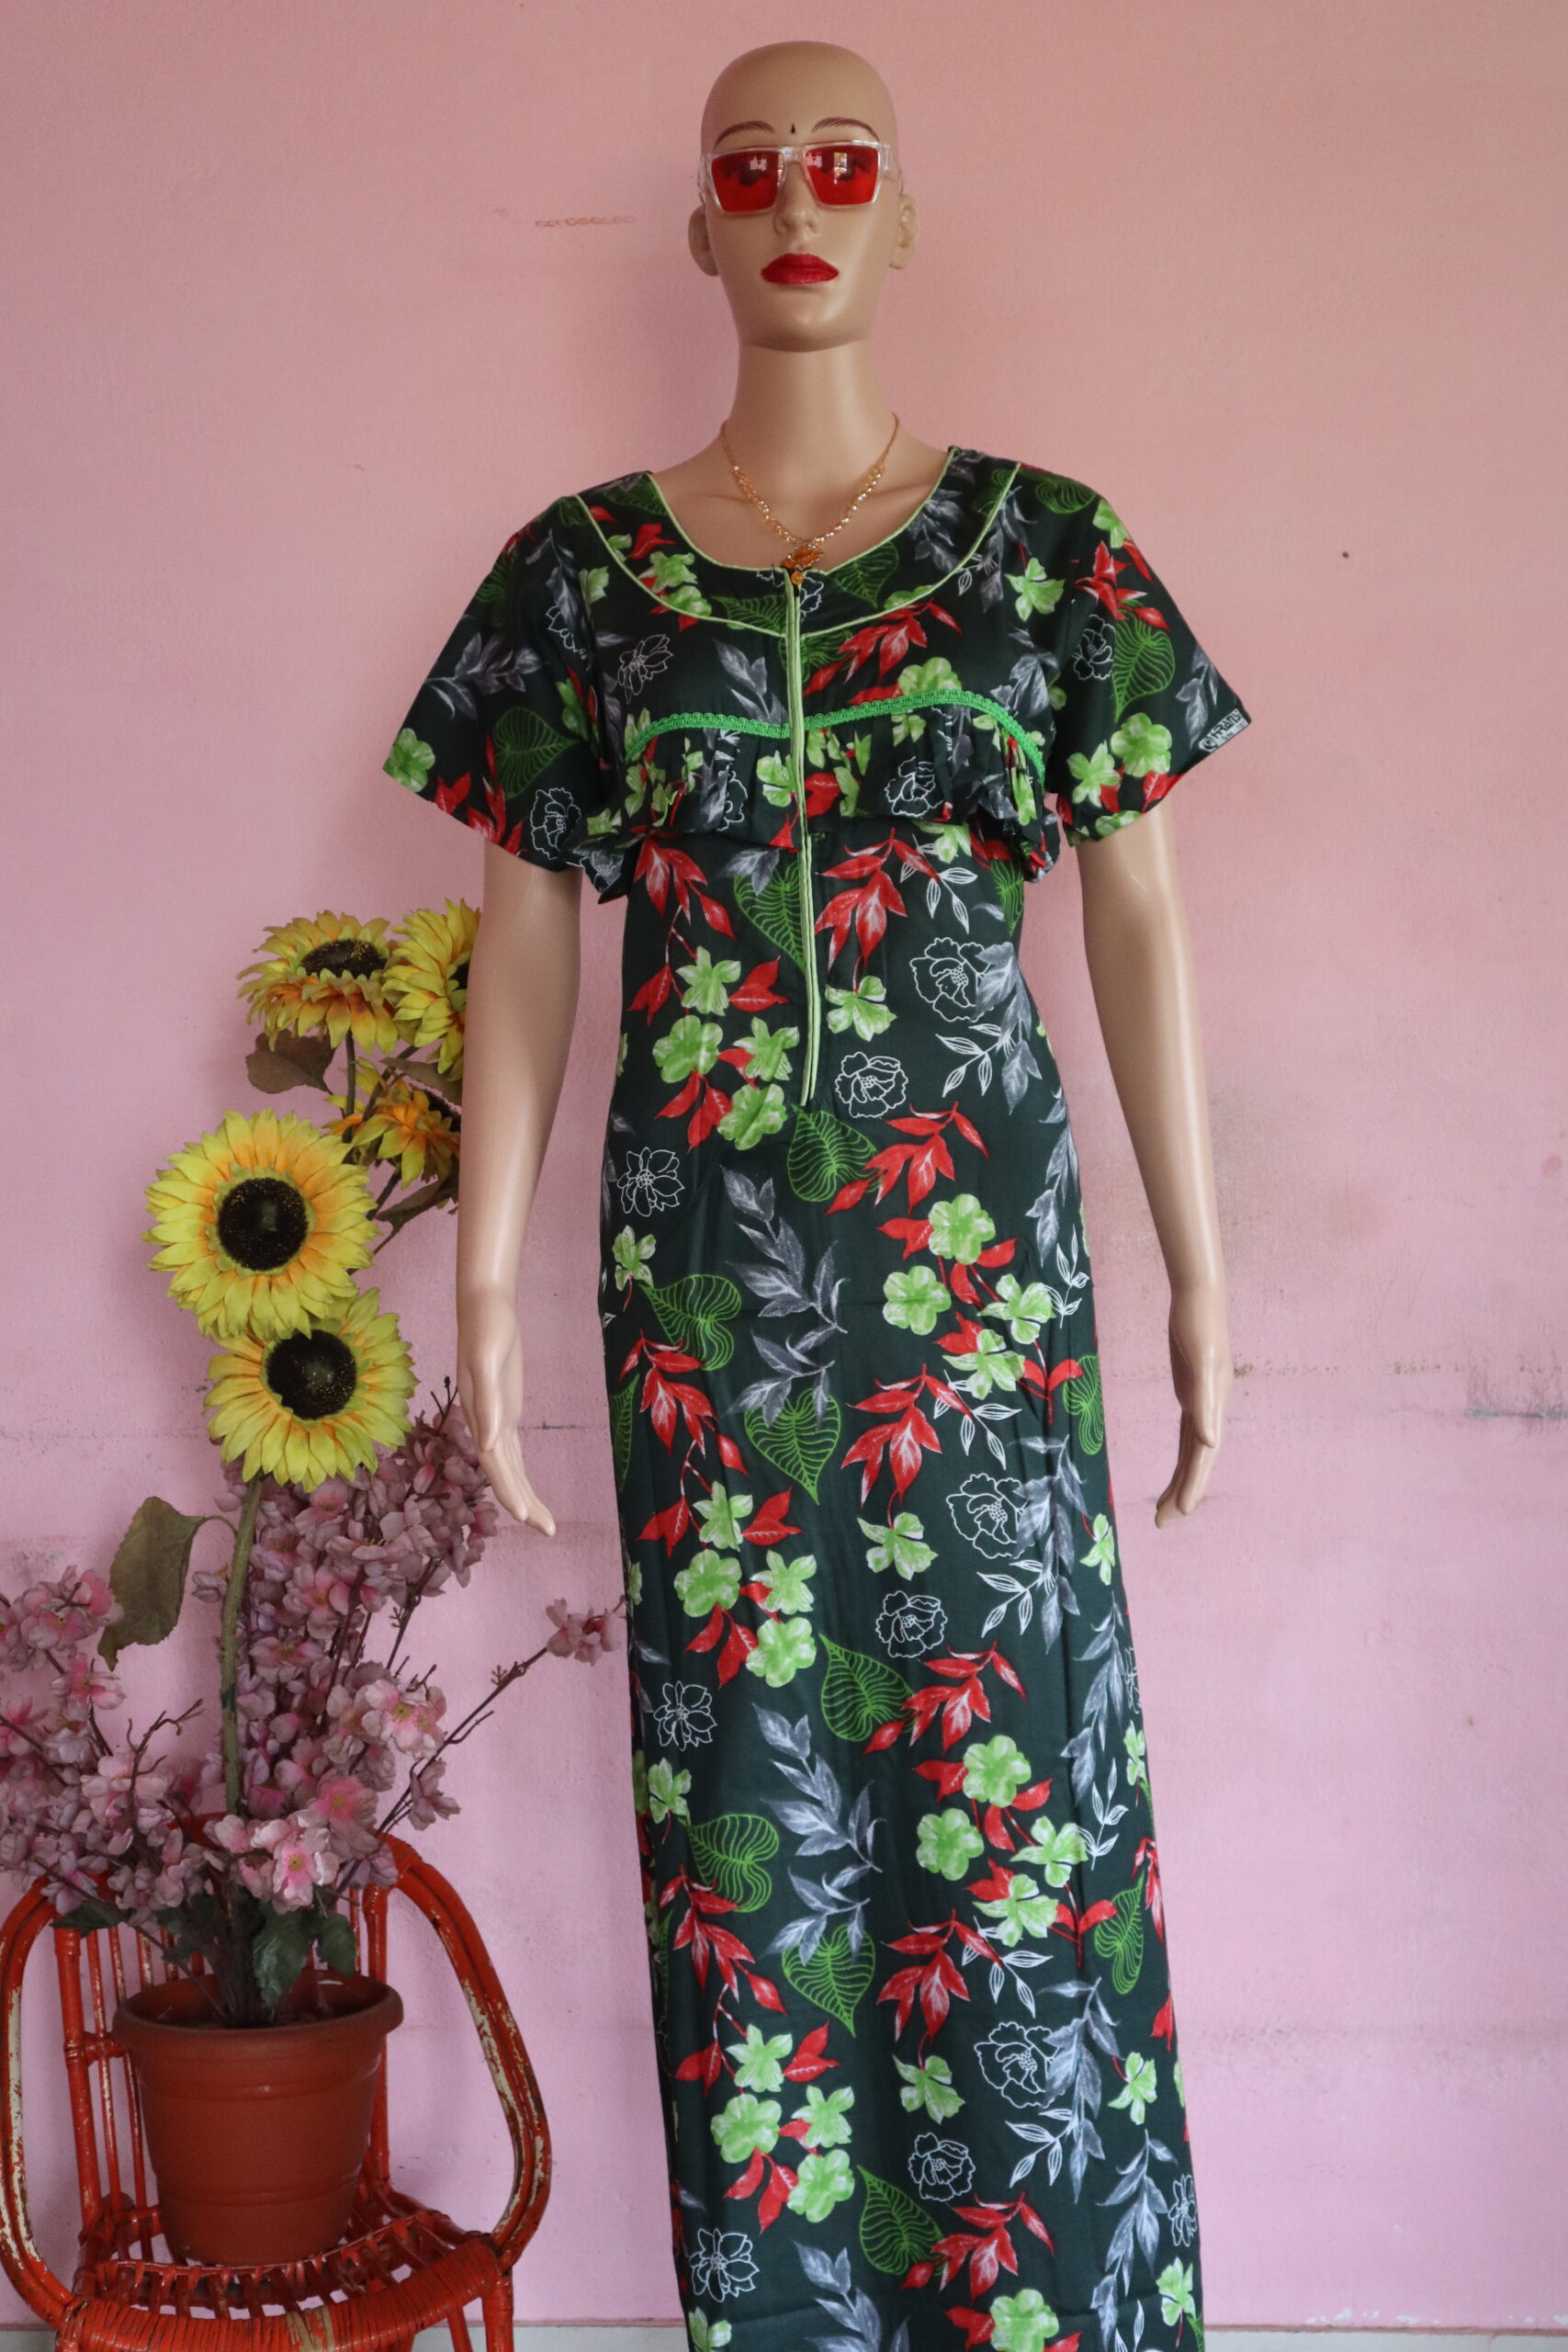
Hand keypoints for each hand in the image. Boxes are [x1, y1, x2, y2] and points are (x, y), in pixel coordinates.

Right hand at [455, 1287, 556, 1536]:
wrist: (483, 1307)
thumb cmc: (485, 1328)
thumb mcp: (485, 1359)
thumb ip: (487, 1402)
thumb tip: (488, 1443)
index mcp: (481, 1415)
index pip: (495, 1464)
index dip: (509, 1491)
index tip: (525, 1519)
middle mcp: (486, 1423)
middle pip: (504, 1473)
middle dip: (524, 1504)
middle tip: (549, 1531)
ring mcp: (495, 1418)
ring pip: (509, 1467)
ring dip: (524, 1495)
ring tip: (544, 1523)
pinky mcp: (505, 1409)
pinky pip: (512, 1451)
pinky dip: (519, 1474)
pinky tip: (527, 1491)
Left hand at [1155, 1283, 1231, 1527]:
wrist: (1198, 1298)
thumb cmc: (1197, 1325)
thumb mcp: (1200, 1363)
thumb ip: (1205, 1402)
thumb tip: (1209, 1444)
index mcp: (1212, 1406)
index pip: (1201, 1456)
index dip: (1192, 1485)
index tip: (1181, 1512)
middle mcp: (1210, 1409)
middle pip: (1197, 1461)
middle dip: (1182, 1492)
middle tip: (1162, 1523)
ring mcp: (1201, 1402)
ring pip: (1192, 1452)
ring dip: (1182, 1480)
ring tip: (1165, 1508)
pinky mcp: (1192, 1393)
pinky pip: (1189, 1436)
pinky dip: (1185, 1457)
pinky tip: (1180, 1468)